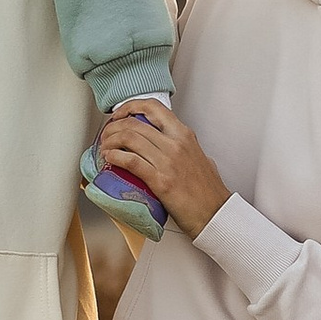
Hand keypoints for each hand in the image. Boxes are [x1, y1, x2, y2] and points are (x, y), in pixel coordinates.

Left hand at [94, 101, 231, 236]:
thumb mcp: (200, 157)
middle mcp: (176, 143)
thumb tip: (172, 145)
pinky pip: (131, 161)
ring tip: (105, 147)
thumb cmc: (208, 191)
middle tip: (106, 135)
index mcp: (184, 135)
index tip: (119, 114)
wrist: (215, 213)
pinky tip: (109, 158)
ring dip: (110, 141)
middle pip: (135, 123)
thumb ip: (185, 147)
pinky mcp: (160, 180)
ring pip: (129, 138)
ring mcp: (168, 161)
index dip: (130, 106)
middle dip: (113, 127)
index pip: (153, 107)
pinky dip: (115, 156)